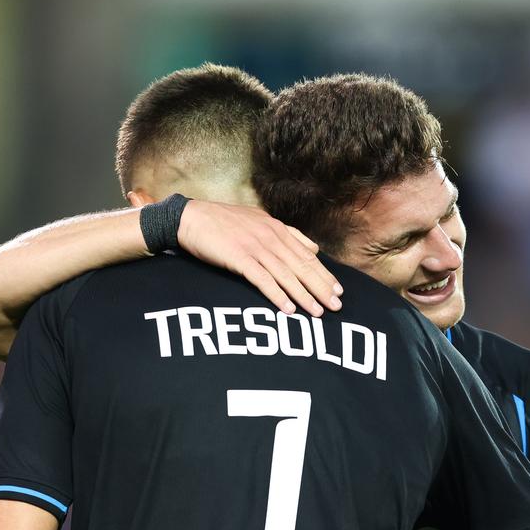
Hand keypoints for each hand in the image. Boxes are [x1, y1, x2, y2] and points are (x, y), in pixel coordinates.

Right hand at [177, 200, 339, 316]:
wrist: (191, 218)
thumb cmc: (224, 222)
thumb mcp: (260, 221)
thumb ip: (288, 234)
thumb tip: (314, 247)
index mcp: (277, 229)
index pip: (307, 255)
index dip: (324, 274)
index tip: (339, 290)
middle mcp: (270, 237)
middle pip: (301, 266)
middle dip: (321, 287)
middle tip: (336, 306)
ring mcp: (255, 247)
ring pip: (286, 275)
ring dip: (303, 295)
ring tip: (317, 312)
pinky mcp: (239, 258)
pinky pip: (262, 279)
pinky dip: (276, 294)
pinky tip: (288, 309)